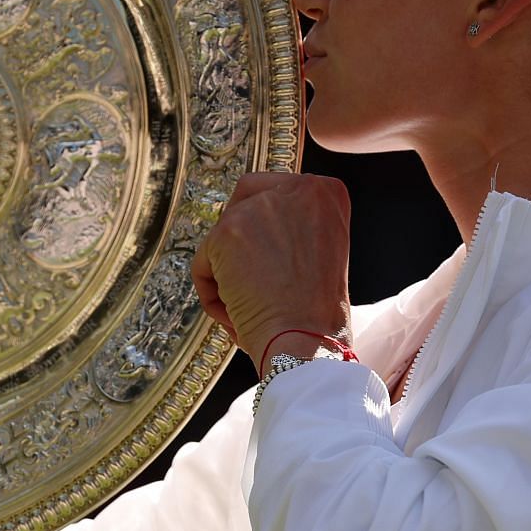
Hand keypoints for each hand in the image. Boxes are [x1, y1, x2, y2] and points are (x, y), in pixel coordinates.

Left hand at [190, 172, 352, 371]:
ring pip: (222, 238)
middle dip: (239, 247)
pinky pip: (203, 262)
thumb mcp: (320, 251)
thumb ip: (293, 226)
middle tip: (253, 285)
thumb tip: (254, 225)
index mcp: (326, 192)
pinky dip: (211, 293)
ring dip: (228, 275)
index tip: (272, 264)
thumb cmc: (315, 314)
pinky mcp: (227, 232)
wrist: (307, 343)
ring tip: (252, 309)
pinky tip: (236, 314)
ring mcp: (261, 207)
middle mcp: (297, 187)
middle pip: (242, 204)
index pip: (274, 191)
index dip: (264, 231)